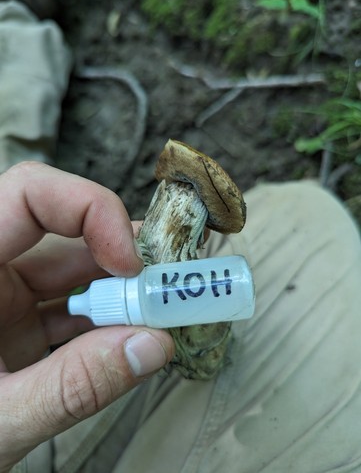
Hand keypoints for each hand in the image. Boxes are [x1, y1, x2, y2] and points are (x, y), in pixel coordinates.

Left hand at [0, 162, 173, 471]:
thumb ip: (72, 385)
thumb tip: (151, 346)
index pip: (29, 196)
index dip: (89, 210)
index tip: (129, 262)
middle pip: (65, 238)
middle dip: (122, 262)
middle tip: (166, 291)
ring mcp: (3, 299)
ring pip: (74, 275)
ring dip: (120, 296)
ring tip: (157, 318)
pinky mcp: (19, 325)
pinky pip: (70, 309)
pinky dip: (105, 323)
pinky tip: (130, 339)